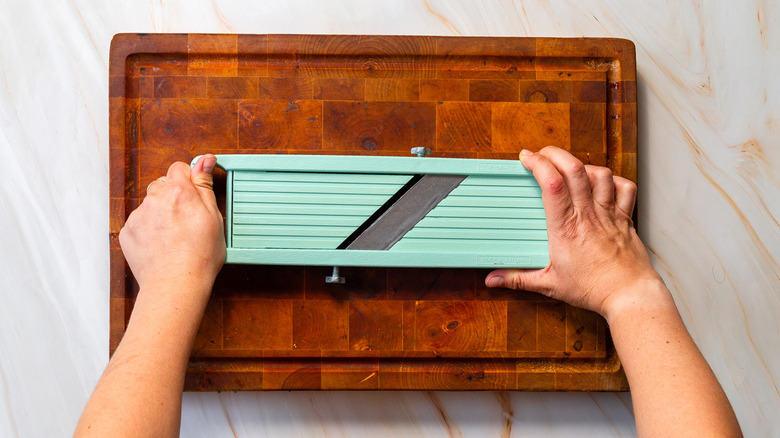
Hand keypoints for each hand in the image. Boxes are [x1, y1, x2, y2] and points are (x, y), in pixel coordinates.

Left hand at [119, 154, 225, 293]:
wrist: (176, 284)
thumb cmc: (199, 255)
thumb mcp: (213, 216)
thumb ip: (204, 184)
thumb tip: (205, 159)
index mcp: (179, 191)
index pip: (179, 168)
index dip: (190, 181)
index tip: (195, 197)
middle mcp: (155, 198)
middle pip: (163, 186)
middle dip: (174, 197)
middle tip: (187, 220)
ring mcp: (138, 216)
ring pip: (151, 205)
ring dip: (160, 213)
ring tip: (174, 236)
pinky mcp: (128, 232)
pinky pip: (139, 222)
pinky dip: (149, 229)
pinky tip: (162, 244)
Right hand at [485, 147, 661, 317]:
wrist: (630, 296)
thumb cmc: (593, 289)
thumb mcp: (549, 285)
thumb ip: (518, 279)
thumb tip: (493, 280)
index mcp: (565, 227)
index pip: (552, 183)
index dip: (538, 164)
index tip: (526, 159)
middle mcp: (588, 214)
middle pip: (574, 168)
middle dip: (555, 153)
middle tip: (542, 155)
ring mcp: (609, 213)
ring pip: (600, 174)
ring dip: (583, 166)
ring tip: (570, 170)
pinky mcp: (624, 218)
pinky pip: (625, 188)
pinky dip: (613, 180)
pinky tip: (601, 184)